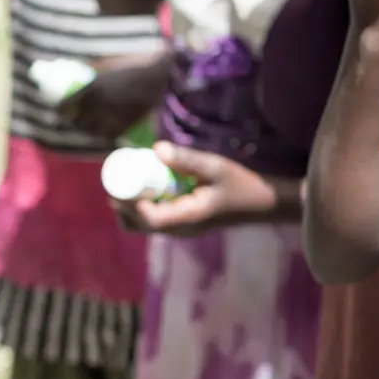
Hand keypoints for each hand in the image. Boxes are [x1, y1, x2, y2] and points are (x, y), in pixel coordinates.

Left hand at [59, 52, 170, 139]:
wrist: (162, 74)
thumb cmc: (136, 64)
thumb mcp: (109, 63)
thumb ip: (91, 71)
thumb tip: (76, 74)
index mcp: (91, 88)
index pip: (65, 107)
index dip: (61, 111)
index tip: (61, 112)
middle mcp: (99, 104)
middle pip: (77, 122)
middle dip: (74, 122)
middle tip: (75, 121)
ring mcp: (113, 115)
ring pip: (92, 132)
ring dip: (88, 130)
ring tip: (90, 127)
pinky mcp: (127, 124)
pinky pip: (109, 135)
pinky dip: (105, 134)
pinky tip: (106, 130)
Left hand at [113, 141, 298, 236]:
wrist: (259, 203)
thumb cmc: (239, 184)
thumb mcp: (215, 167)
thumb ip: (187, 160)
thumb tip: (155, 149)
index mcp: (186, 218)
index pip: (148, 218)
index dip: (130, 202)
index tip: (122, 180)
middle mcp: (178, 229)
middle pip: (136, 225)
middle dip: (123, 203)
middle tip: (119, 176)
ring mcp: (178, 229)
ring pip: (140, 225)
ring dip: (130, 206)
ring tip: (131, 180)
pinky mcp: (180, 224)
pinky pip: (152, 220)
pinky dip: (142, 206)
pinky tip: (148, 186)